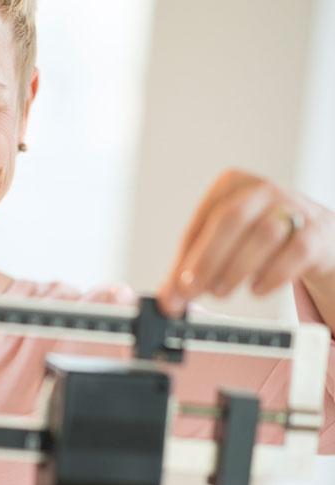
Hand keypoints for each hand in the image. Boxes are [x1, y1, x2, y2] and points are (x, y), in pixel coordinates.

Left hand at [157, 169, 334, 321]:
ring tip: (221, 292)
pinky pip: (295, 252)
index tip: (175, 285)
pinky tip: (257, 289)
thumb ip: (194, 269)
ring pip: (263, 234)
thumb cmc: (259, 237)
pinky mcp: (316, 232)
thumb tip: (169, 299)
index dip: (187, 255)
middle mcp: (262, 190)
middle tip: (192, 291)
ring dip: (236, 268)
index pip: (203, 219)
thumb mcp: (224, 243)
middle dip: (207, 260)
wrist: (315, 236)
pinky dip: (273, 275)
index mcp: (232, 185)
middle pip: (231, 219)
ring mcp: (293, 208)